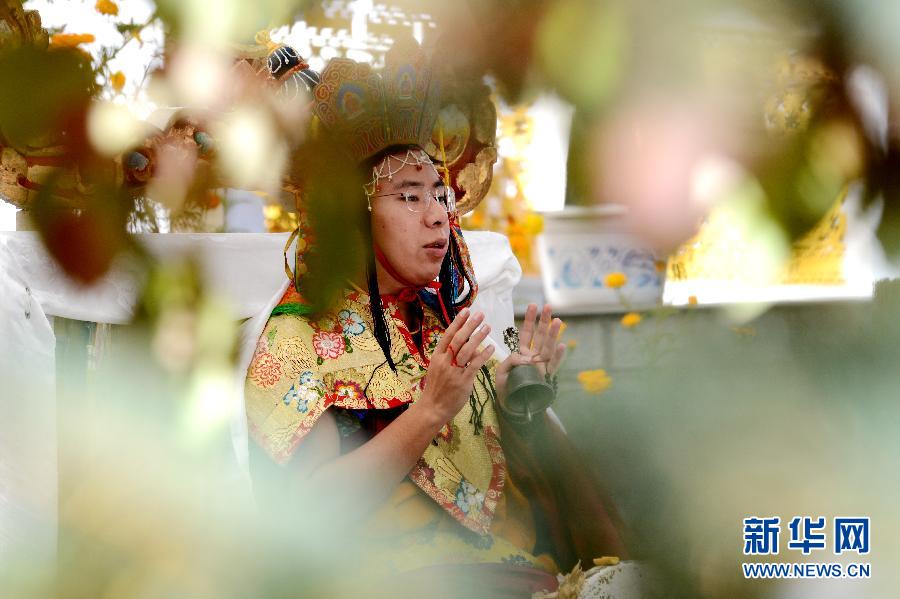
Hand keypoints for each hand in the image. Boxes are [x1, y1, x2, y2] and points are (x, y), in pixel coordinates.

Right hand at [419, 308, 494, 424]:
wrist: (433, 407)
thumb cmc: (437, 387)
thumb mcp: (438, 368)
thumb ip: (450, 356)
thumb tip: (467, 343)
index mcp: (437, 357)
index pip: (447, 335)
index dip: (457, 322)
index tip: (466, 311)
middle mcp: (444, 362)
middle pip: (458, 340)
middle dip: (470, 325)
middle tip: (480, 315)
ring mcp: (453, 372)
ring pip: (467, 350)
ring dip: (478, 337)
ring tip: (487, 327)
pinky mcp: (463, 382)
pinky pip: (475, 365)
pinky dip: (483, 355)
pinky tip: (491, 347)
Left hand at [496, 303, 565, 401]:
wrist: (512, 406)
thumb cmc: (506, 388)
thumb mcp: (502, 372)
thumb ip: (510, 361)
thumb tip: (524, 358)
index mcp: (522, 353)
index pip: (527, 334)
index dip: (530, 320)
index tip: (533, 305)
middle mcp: (534, 357)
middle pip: (540, 336)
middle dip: (543, 321)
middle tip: (548, 306)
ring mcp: (542, 366)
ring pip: (548, 347)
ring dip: (553, 334)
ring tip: (557, 320)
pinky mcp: (546, 377)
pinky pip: (553, 365)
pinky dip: (557, 356)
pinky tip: (562, 346)